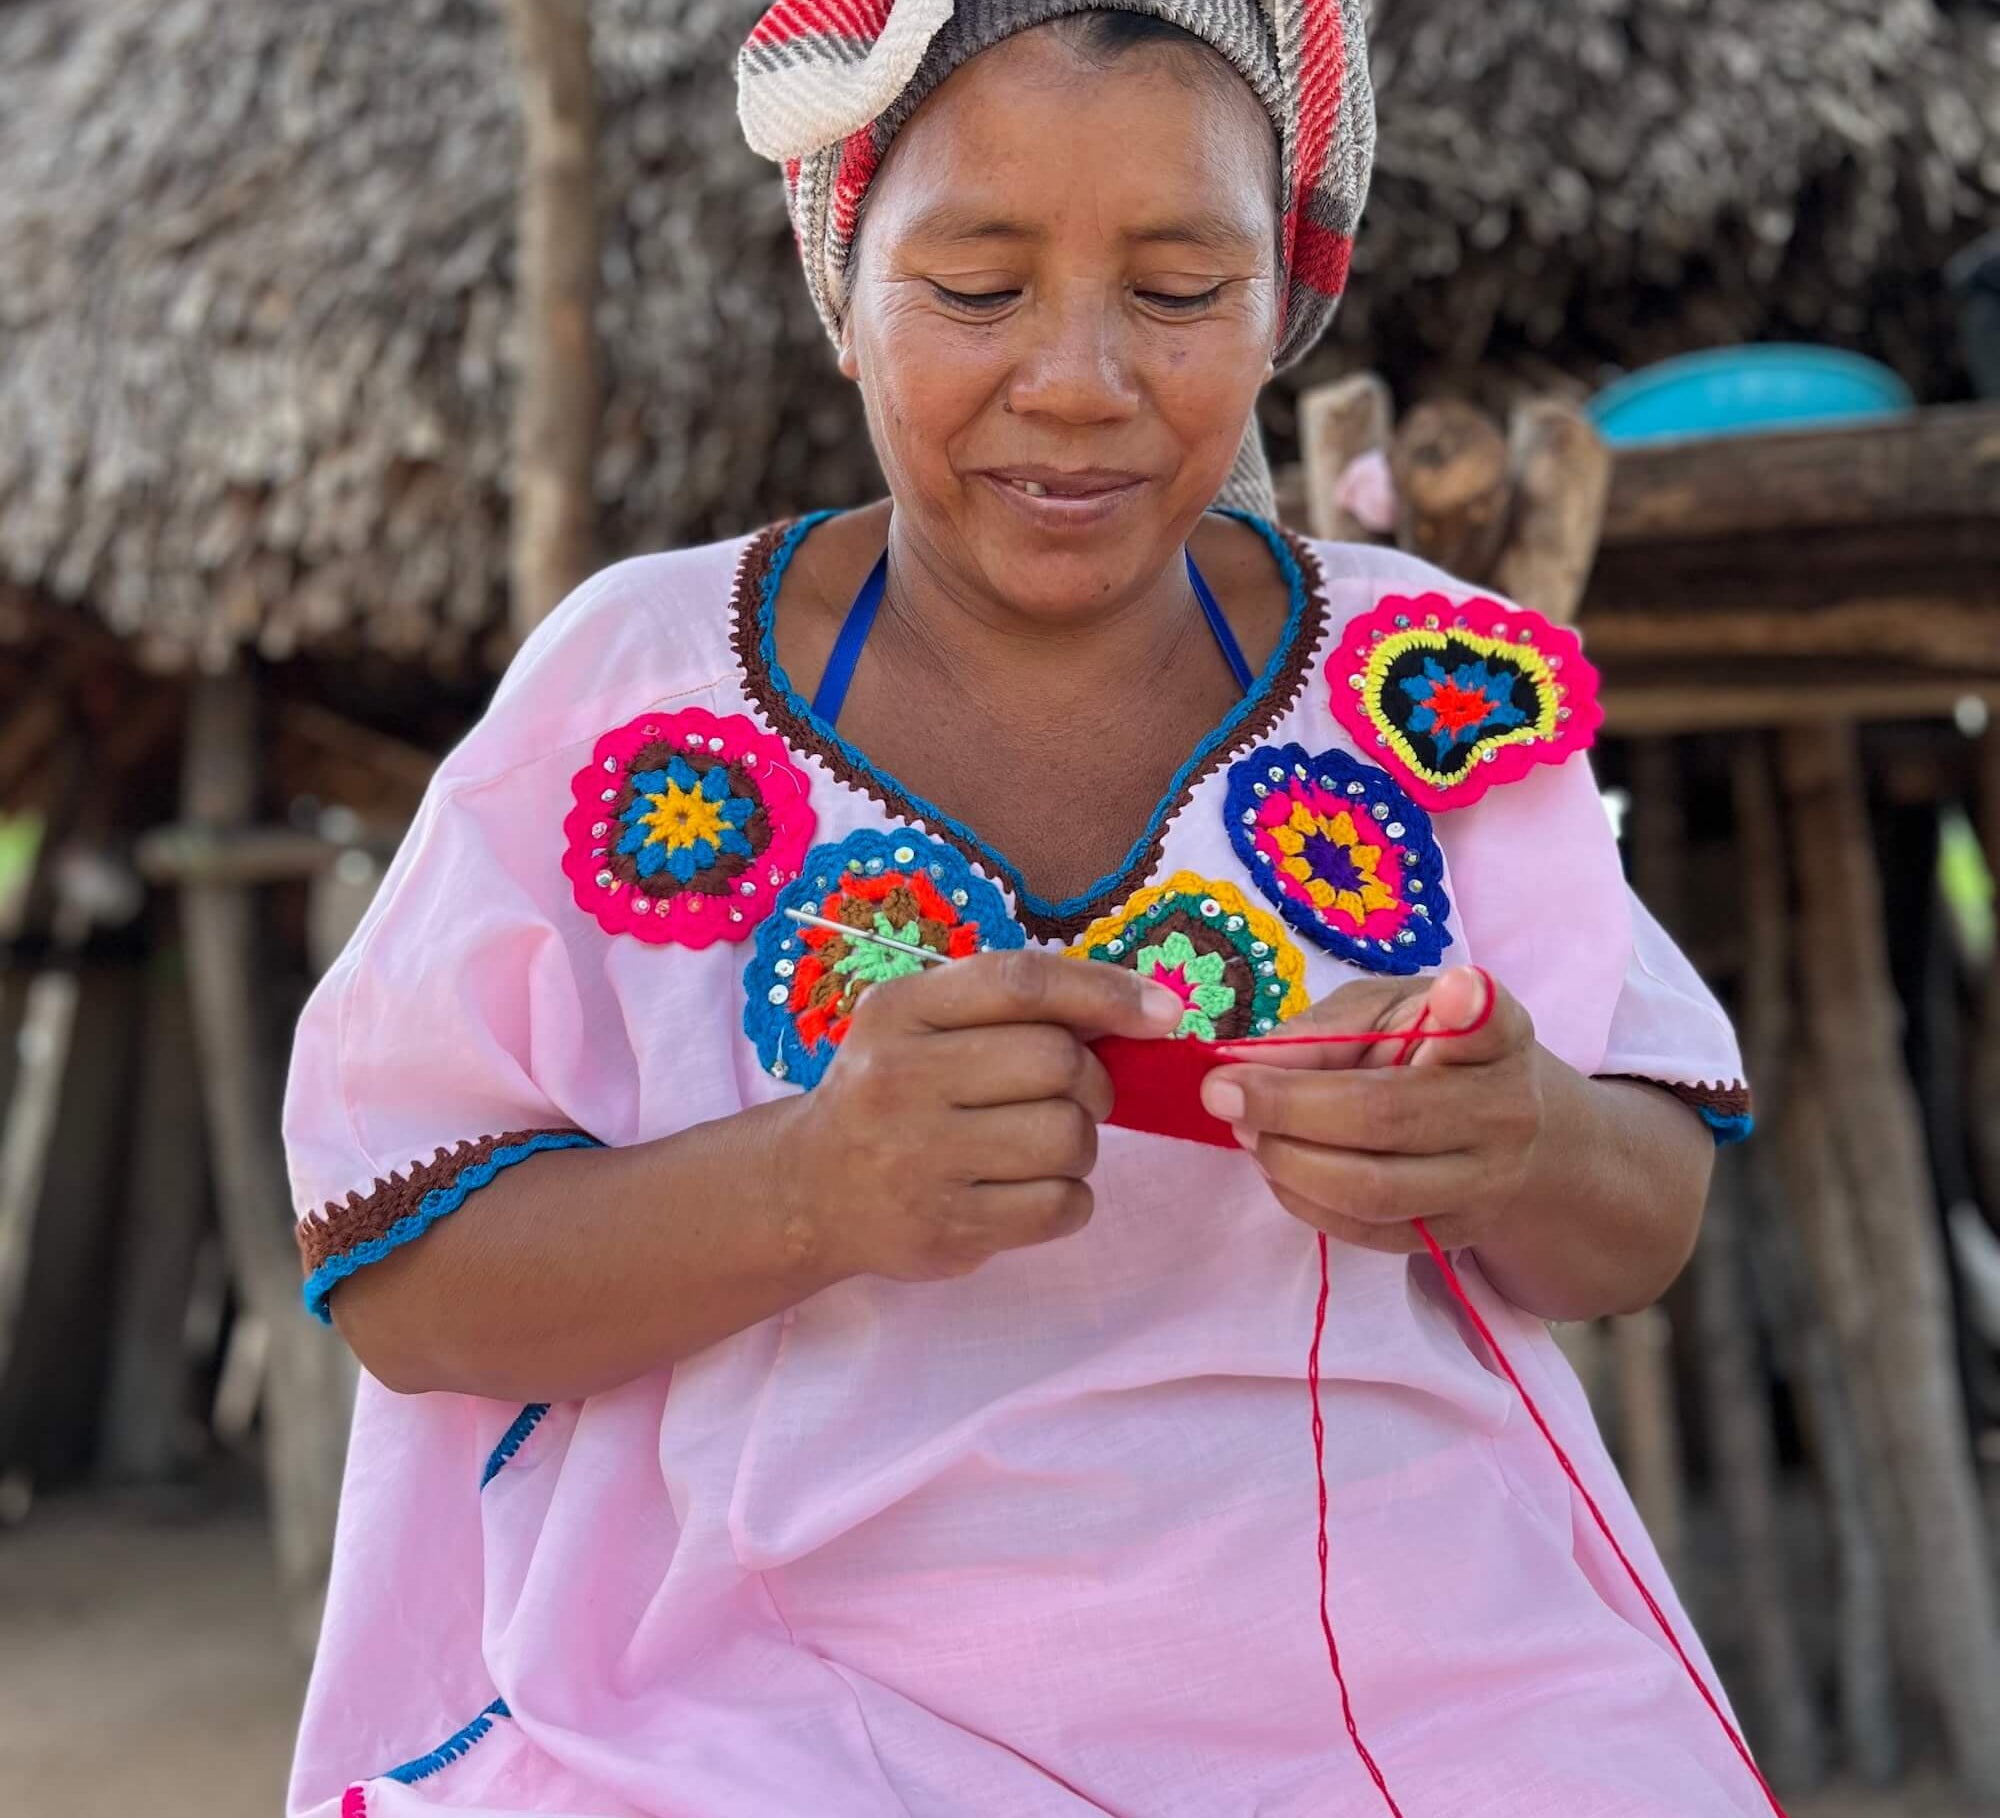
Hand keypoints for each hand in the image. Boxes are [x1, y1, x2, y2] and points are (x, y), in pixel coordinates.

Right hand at [783, 950, 1182, 1282]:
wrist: (810, 1188)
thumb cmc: (892, 1089)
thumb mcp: (925, 1021)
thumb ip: (1016, 1005)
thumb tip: (1146, 1008)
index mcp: (901, 1011)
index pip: (1021, 983)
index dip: (1104, 991)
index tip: (1163, 1013)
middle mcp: (901, 1079)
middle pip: (1057, 1062)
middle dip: (1091, 1080)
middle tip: (1073, 1095)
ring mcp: (920, 1160)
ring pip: (1067, 1138)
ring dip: (1082, 1142)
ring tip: (1044, 1144)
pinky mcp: (945, 1229)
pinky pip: (1059, 1206)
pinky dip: (1071, 1198)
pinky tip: (1034, 1189)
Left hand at [1198, 967, 1545, 1253]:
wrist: (1501, 1134)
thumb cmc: (1430, 1051)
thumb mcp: (1387, 1011)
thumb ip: (1325, 1030)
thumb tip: (1243, 1062)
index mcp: (1495, 1036)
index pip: (1488, 1022)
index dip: (1469, 1006)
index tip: (1453, 989)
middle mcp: (1504, 1112)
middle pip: (1388, 1117)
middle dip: (1286, 1106)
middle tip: (1220, 1091)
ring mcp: (1484, 1184)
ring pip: (1370, 1190)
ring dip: (1285, 1160)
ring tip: (1243, 1128)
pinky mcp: (1451, 1236)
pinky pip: (1362, 1230)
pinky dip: (1300, 1198)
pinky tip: (1274, 1163)